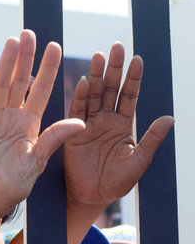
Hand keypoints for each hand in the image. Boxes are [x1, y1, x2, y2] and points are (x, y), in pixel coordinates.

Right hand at [0, 30, 85, 230]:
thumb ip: (54, 138)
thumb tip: (81, 123)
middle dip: (26, 57)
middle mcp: (13, 116)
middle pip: (21, 80)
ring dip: (6, 62)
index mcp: (31, 124)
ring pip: (1, 84)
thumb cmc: (13, 185)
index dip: (49, 69)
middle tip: (30, 33)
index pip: (43, 89)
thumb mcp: (37, 161)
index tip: (55, 47)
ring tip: (12, 40)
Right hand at [64, 42, 172, 208]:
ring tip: (99, 56)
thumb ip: (152, 138)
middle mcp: (106, 120)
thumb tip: (170, 118)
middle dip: (114, 69)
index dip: (133, 78)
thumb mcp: (140, 160)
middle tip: (117, 47)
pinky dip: (80, 97)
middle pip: (111, 89)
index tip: (137, 59)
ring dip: (96, 76)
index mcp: (124, 125)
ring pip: (94, 95)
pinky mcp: (73, 132)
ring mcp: (89, 124)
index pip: (129, 96)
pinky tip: (84, 82)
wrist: (92, 196)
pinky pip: (77, 111)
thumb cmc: (117, 181)